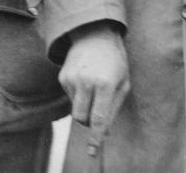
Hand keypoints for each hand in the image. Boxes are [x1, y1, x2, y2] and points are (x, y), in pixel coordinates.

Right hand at [59, 22, 129, 155]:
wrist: (94, 33)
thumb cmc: (114, 60)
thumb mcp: (123, 82)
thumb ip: (114, 109)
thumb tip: (104, 133)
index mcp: (105, 84)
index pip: (98, 119)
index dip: (96, 138)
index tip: (93, 152)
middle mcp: (86, 81)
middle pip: (81, 118)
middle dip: (89, 122)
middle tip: (98, 112)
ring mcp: (72, 78)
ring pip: (74, 109)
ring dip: (84, 108)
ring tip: (94, 89)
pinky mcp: (62, 76)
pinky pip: (70, 97)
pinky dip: (78, 95)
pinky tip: (85, 79)